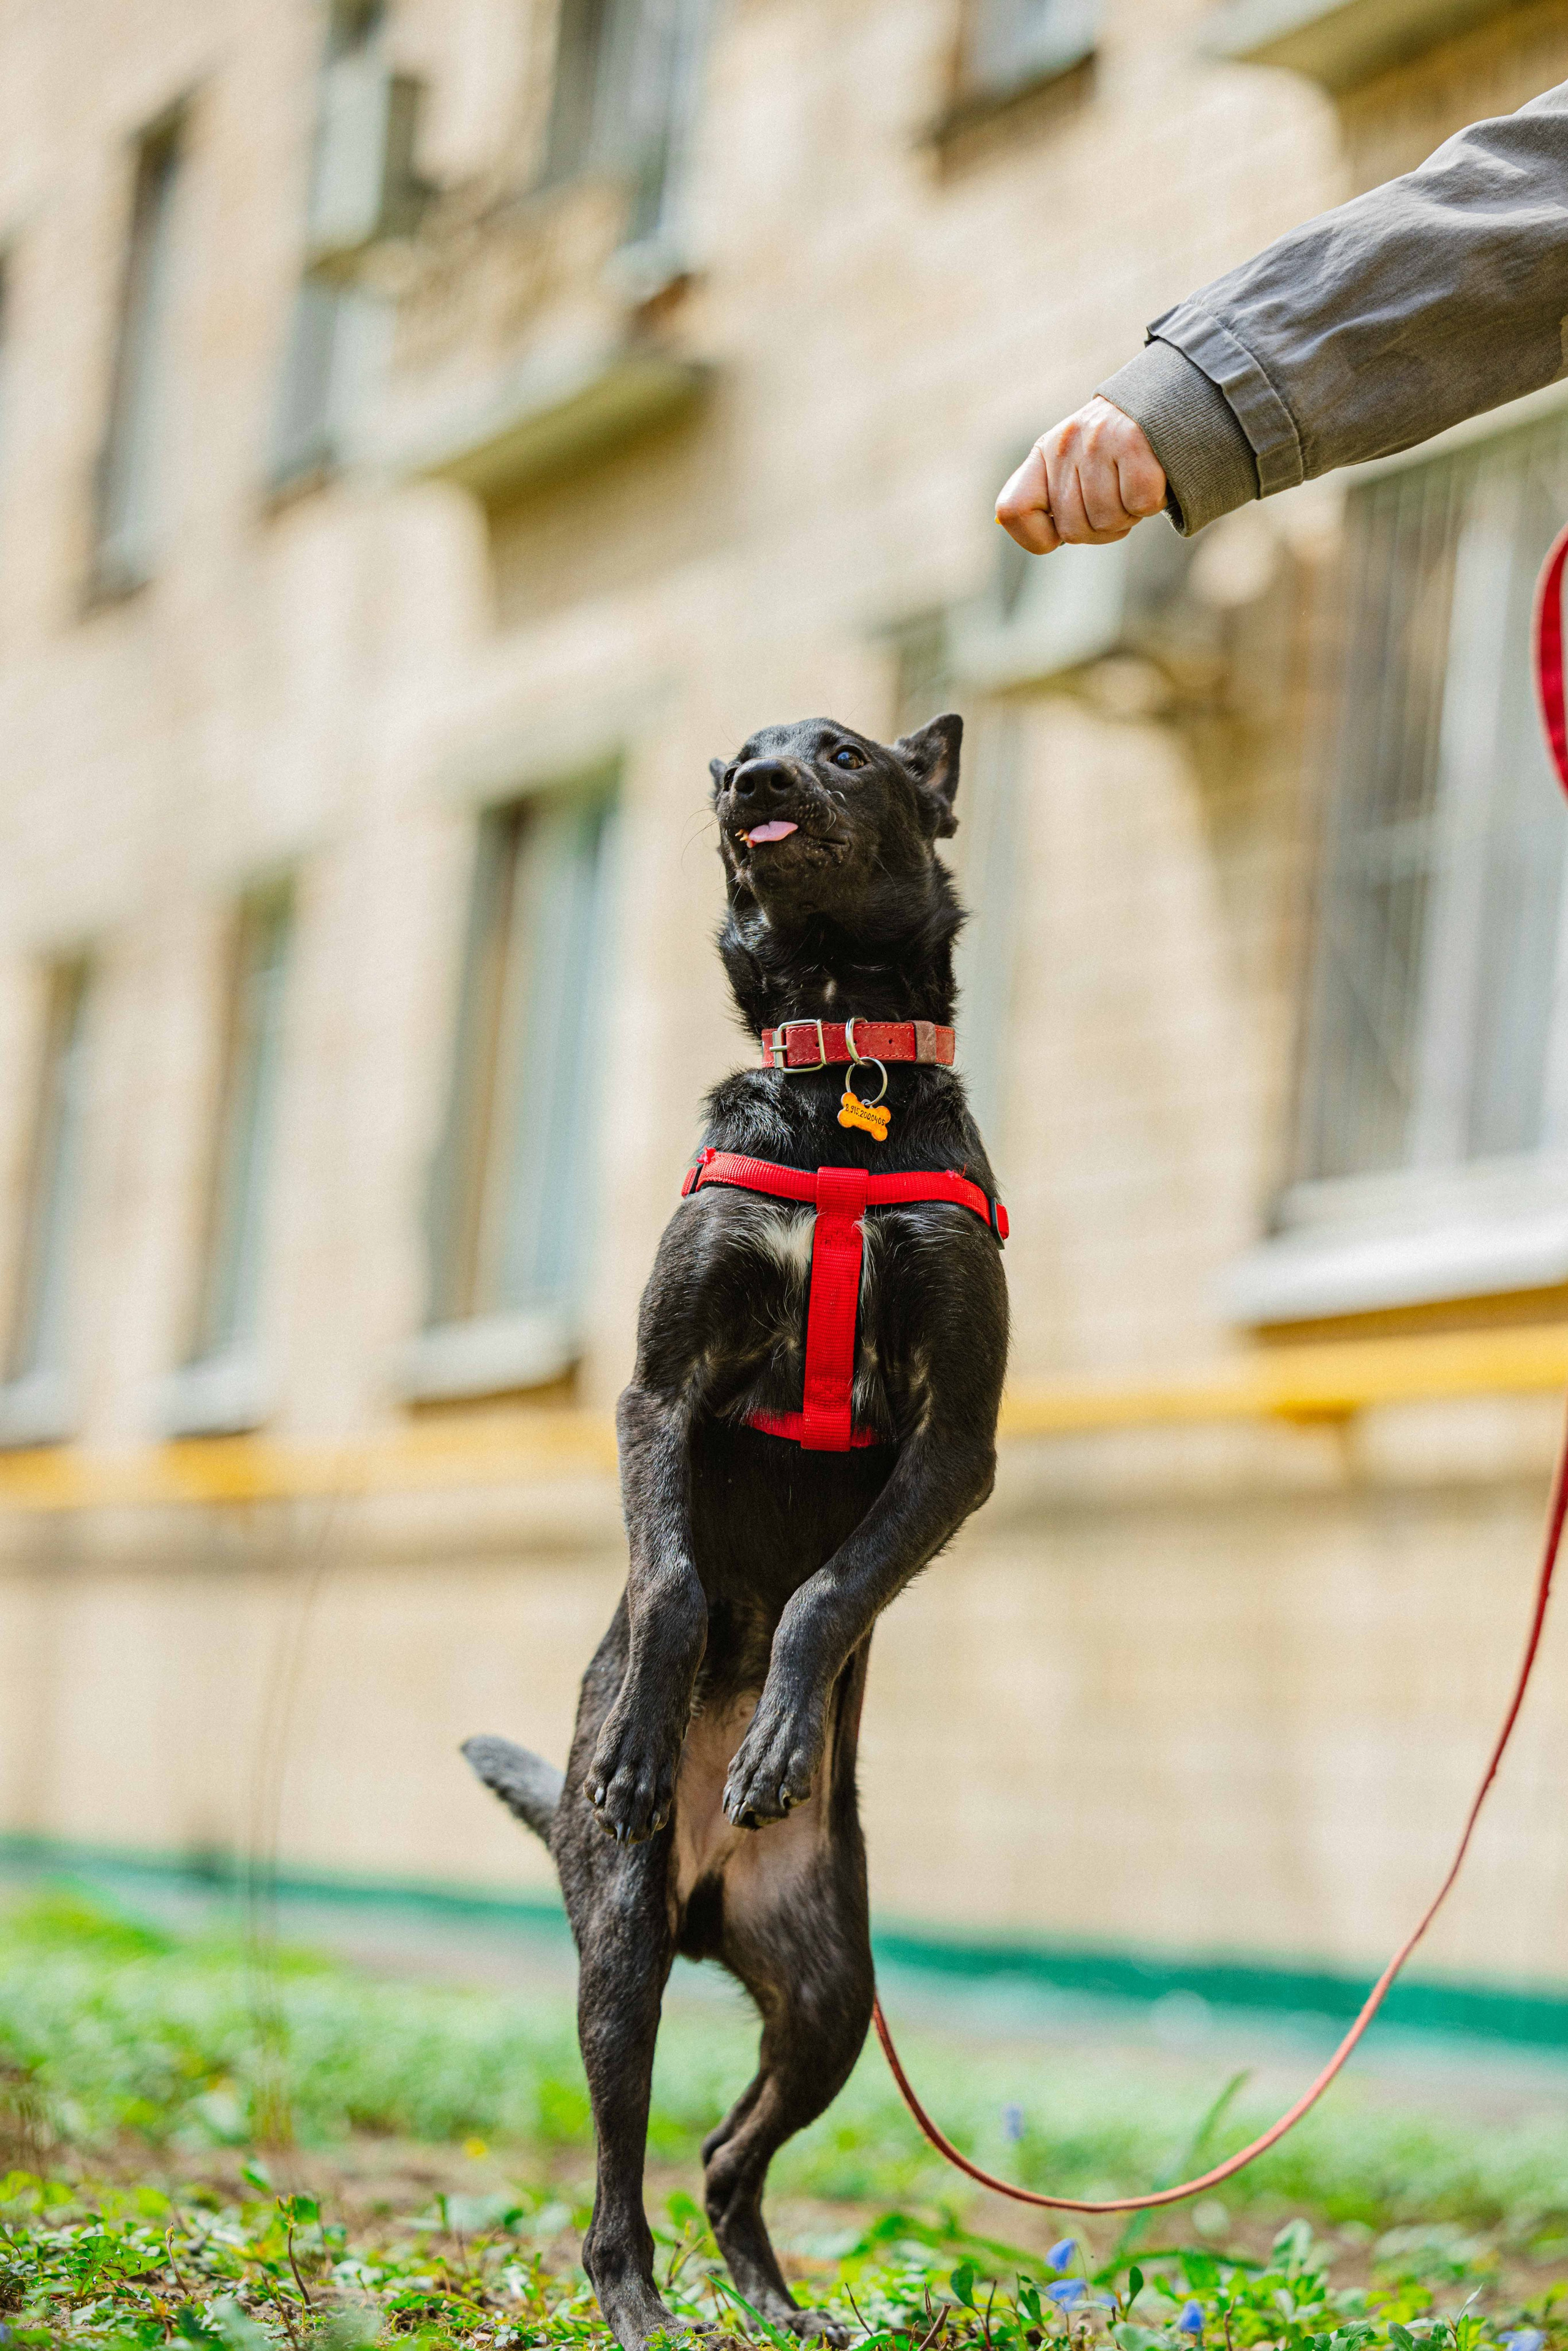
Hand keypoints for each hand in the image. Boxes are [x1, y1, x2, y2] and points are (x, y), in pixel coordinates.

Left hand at [995, 396, 1166, 553]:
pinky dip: (1152, 504)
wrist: (1162, 399)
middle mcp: (1063, 444)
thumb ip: (1057, 500)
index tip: (1059, 536)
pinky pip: (1139, 504)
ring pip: (1107, 521)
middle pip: (1073, 531)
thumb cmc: (1114, 450)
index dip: (1036, 538)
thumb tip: (1052, 539)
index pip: (1014, 510)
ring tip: (1133, 488)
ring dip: (1128, 517)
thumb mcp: (1075, 466)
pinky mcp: (1132, 440)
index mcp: (1042, 454)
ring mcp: (1096, 440)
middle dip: (1101, 531)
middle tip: (1116, 504)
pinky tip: (1152, 481)